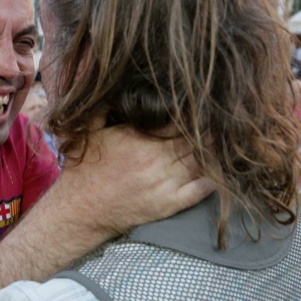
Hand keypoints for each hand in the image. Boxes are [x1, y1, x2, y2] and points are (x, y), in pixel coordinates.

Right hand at [52, 124, 214, 238]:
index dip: (190, 113)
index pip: (177, 119)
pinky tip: (219, 170)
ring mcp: (164, 182)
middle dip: (206, 130)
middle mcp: (154, 158)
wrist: (80, 209)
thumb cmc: (83, 171)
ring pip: (201, 160)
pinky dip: (213, 178)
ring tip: (220, 143)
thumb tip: (114, 91)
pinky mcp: (169, 203)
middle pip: (193, 138)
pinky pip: (201, 189)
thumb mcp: (87, 133)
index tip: (198, 108)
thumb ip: (101, 109)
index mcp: (138, 137)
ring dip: (212, 151)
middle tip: (216, 123)